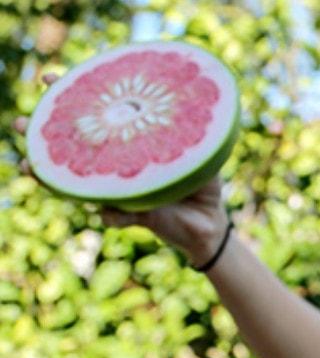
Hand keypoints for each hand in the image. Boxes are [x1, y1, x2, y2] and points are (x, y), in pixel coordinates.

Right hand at [14, 74, 228, 267]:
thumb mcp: (197, 151)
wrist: (211, 225)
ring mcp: (119, 192)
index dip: (72, 99)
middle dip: (41, 136)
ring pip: (77, 185)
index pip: (98, 120)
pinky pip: (112, 215)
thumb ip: (185, 134)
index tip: (49, 78)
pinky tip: (108, 211)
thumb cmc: (201, 182)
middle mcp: (117, 169)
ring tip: (30, 169)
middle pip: (72, 151)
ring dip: (52, 178)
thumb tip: (175, 109)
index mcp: (129, 147)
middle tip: (19, 124)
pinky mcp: (131, 217)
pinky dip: (111, 214)